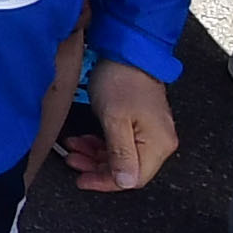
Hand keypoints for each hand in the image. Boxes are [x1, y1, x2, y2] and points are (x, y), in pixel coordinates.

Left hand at [66, 58, 177, 192]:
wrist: (126, 50)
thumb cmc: (121, 80)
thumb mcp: (115, 119)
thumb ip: (120, 153)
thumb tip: (125, 182)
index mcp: (158, 144)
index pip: (133, 178)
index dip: (105, 182)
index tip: (81, 179)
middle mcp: (159, 142)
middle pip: (126, 169)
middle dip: (95, 167)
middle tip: (72, 159)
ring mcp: (150, 132)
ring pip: (119, 156)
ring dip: (94, 155)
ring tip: (73, 147)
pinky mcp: (139, 123)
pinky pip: (120, 143)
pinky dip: (100, 144)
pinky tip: (83, 139)